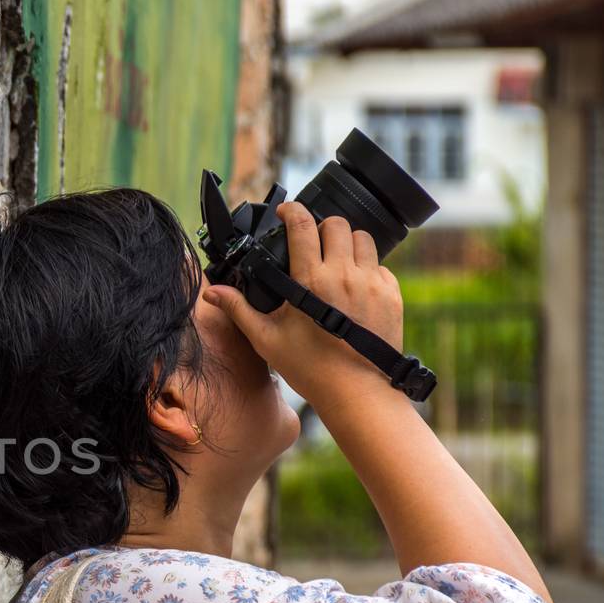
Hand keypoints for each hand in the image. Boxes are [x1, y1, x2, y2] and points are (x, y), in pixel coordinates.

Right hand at [202, 202, 403, 408]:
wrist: (357, 392)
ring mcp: (371, 282)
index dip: (292, 210)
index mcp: (311, 281)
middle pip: (336, 223)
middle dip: (321, 225)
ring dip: (346, 242)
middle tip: (311, 241)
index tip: (286, 211)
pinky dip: (366, 267)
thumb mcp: (266, 338)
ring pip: (363, 238)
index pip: (302, 225)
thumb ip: (239, 309)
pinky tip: (354, 285)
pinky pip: (380, 265)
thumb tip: (212, 293)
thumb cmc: (310, 368)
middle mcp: (344, 274)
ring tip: (335, 260)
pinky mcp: (391, 293)